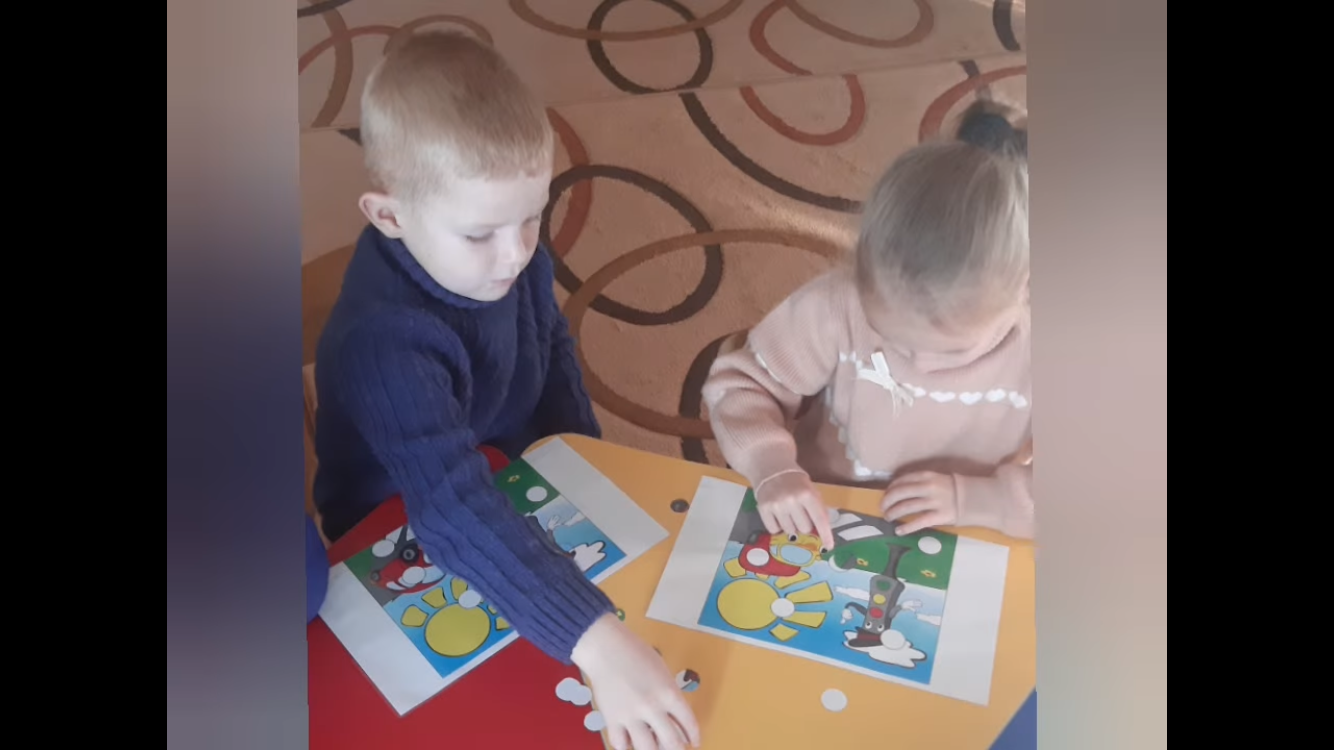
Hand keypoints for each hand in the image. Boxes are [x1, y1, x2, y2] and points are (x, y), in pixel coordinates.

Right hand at [571, 613, 699, 749]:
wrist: (606, 649)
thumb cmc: (637, 654)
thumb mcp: (662, 671)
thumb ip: (670, 695)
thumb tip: (674, 718)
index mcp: (669, 693)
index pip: (689, 723)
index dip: (694, 736)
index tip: (694, 742)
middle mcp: (652, 708)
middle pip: (672, 743)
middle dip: (677, 749)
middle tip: (676, 747)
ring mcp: (630, 716)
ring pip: (647, 749)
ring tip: (654, 746)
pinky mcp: (611, 720)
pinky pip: (621, 744)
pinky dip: (627, 746)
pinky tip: (630, 741)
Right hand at [754, 471, 834, 550]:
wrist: (770, 468)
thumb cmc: (795, 481)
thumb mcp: (811, 490)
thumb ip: (817, 509)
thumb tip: (823, 532)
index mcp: (808, 494)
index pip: (820, 520)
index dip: (826, 535)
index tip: (829, 546)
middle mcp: (792, 500)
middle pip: (804, 528)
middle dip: (805, 525)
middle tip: (800, 514)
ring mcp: (777, 505)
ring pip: (790, 531)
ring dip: (791, 526)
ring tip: (788, 513)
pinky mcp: (763, 509)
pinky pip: (774, 530)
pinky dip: (777, 526)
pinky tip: (777, 515)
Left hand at [880, 471, 958, 534]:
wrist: (979, 498)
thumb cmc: (958, 488)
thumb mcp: (939, 478)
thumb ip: (922, 482)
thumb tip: (902, 489)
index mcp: (928, 475)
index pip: (902, 480)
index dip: (891, 488)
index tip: (886, 494)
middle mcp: (928, 487)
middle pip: (900, 493)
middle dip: (888, 501)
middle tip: (883, 508)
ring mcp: (934, 502)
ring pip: (907, 507)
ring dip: (893, 513)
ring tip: (888, 518)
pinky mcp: (940, 516)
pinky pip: (919, 522)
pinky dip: (906, 527)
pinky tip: (899, 531)